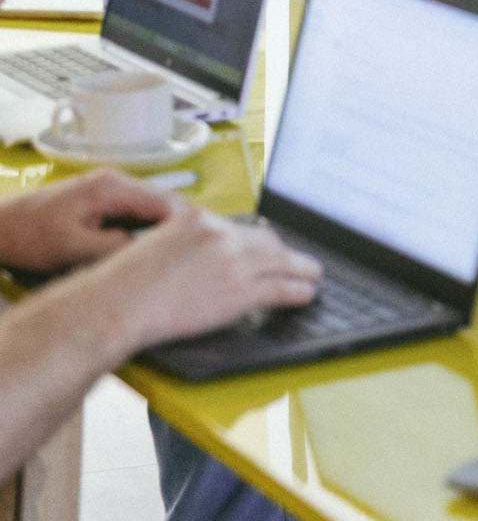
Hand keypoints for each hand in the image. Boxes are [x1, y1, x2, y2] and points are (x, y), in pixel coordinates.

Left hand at [0, 168, 171, 271]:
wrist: (1, 227)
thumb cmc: (28, 236)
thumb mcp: (70, 249)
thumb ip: (111, 249)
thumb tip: (146, 254)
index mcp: (111, 187)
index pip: (164, 202)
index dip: (183, 227)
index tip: (195, 250)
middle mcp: (115, 182)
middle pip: (162, 204)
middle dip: (177, 230)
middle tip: (188, 260)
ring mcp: (110, 192)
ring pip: (150, 211)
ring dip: (161, 233)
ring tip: (172, 260)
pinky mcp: (103, 204)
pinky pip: (135, 216)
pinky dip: (145, 233)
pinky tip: (147, 254)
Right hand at [106, 206, 322, 354]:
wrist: (122, 302)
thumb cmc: (125, 283)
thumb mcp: (156, 245)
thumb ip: (183, 245)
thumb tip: (195, 259)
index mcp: (199, 218)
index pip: (240, 228)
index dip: (259, 241)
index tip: (269, 246)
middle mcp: (221, 234)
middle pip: (266, 241)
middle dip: (286, 252)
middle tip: (301, 259)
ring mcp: (233, 261)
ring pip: (280, 261)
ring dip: (301, 269)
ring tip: (313, 274)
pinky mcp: (239, 290)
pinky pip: (279, 287)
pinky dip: (297, 289)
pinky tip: (306, 292)